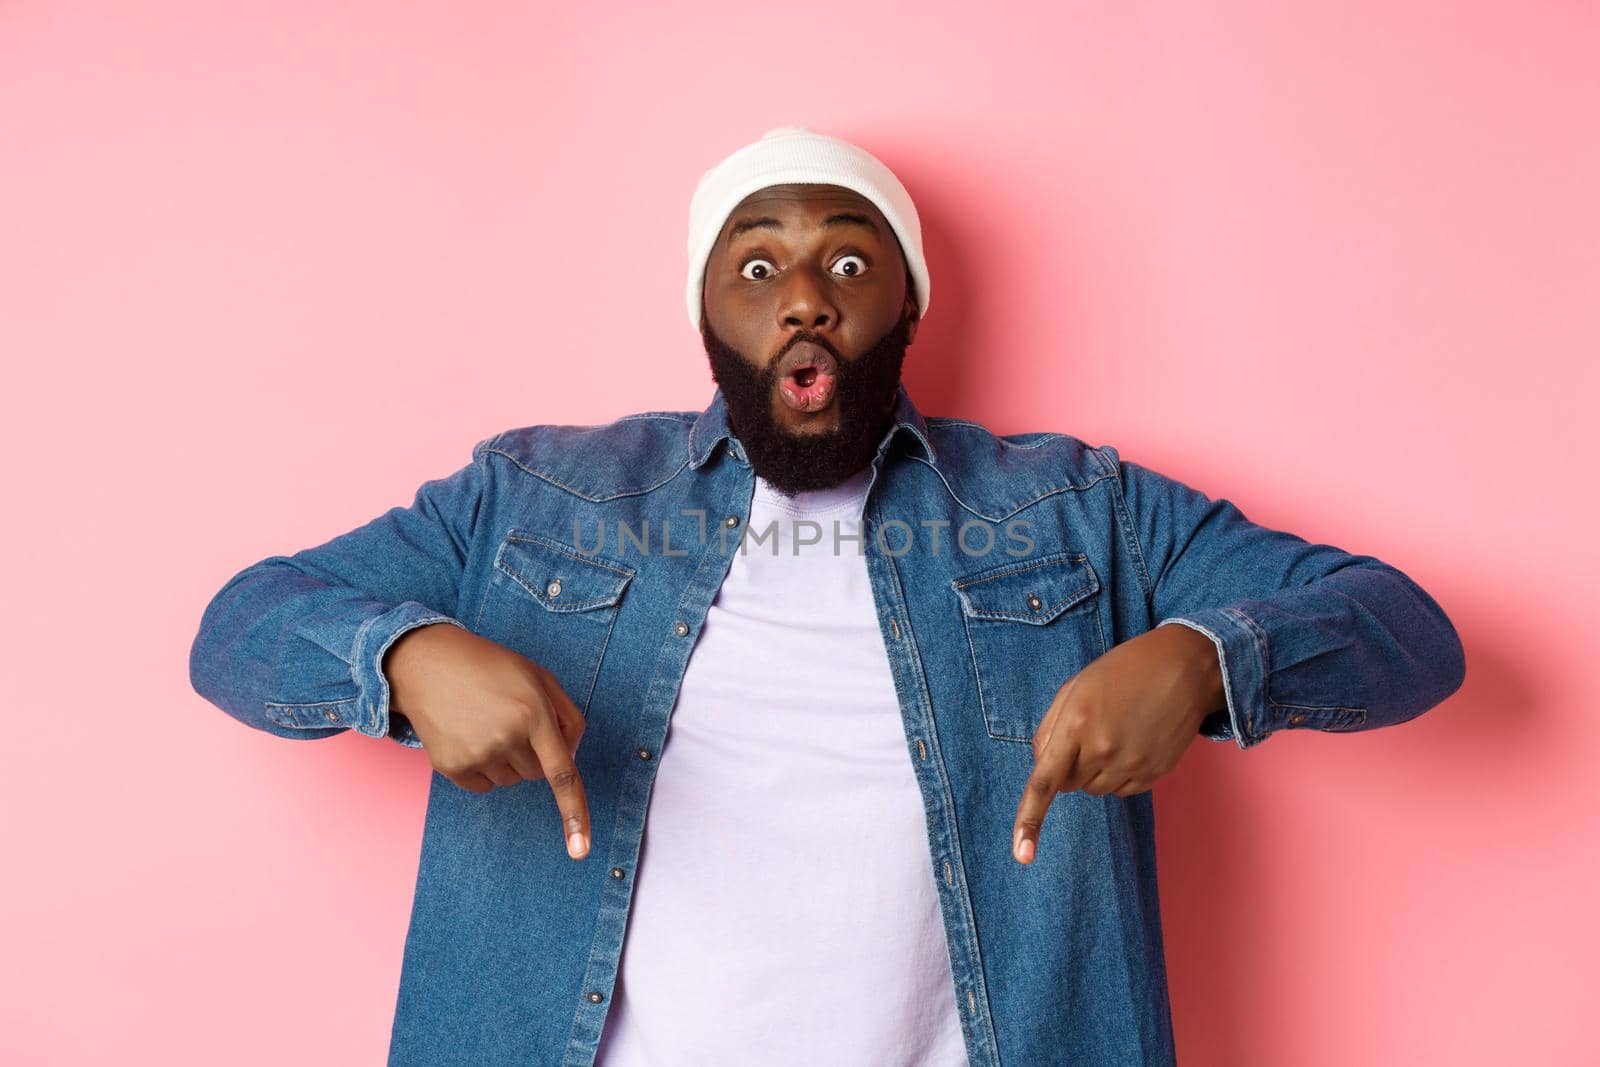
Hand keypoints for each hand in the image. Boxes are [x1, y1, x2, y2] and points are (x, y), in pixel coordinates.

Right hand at [382, 623, 591, 859]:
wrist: (427, 664)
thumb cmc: (490, 668)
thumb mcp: (539, 678)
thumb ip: (568, 718)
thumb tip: (571, 759)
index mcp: (534, 712)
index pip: (561, 773)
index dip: (574, 813)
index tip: (581, 851)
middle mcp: (506, 737)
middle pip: (536, 775)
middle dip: (531, 754)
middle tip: (508, 719)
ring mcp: (476, 754)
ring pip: (510, 781)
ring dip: (505, 760)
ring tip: (485, 722)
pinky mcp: (451, 766)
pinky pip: (484, 786)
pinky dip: (482, 768)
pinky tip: (468, 735)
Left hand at [1011, 623, 1223, 863]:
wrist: (1183, 668)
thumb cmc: (1122, 672)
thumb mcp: (1074, 688)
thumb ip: (1048, 731)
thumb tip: (1041, 771)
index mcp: (1076, 723)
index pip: (1045, 782)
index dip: (1029, 820)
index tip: (1021, 855)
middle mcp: (1103, 749)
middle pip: (1069, 785)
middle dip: (1070, 764)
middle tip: (1090, 729)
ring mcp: (1132, 765)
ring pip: (1094, 790)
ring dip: (1095, 769)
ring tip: (1116, 730)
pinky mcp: (1154, 774)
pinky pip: (1121, 790)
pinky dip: (1119, 773)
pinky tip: (1133, 741)